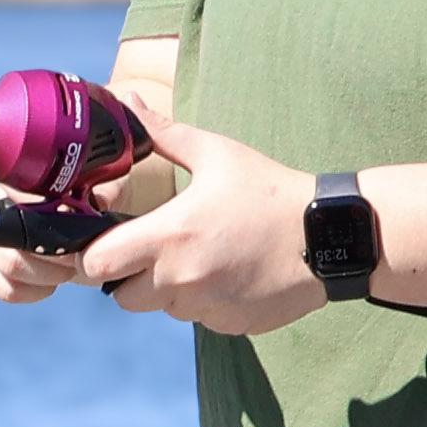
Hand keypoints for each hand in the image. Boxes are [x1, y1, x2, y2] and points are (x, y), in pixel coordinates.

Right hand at [0, 122, 177, 305]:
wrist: (111, 209)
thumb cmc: (112, 179)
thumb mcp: (118, 165)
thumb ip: (116, 148)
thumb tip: (131, 98)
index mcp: (21, 164)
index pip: (4, 184)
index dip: (31, 208)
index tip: (65, 219)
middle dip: (36, 250)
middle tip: (75, 254)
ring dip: (31, 272)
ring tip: (67, 269)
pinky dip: (17, 291)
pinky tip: (48, 287)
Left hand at [62, 121, 332, 335]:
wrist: (330, 236)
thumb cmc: (271, 191)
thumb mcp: (217, 155)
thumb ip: (163, 133)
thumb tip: (126, 102)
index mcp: (170, 235)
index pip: (97, 264)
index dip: (95, 255)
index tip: (111, 241)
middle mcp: (181, 279)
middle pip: (122, 296)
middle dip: (129, 278)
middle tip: (156, 251)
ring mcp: (207, 307)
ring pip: (163, 308)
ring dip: (169, 290)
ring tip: (203, 258)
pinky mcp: (230, 324)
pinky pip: (200, 318)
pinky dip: (205, 302)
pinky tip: (231, 274)